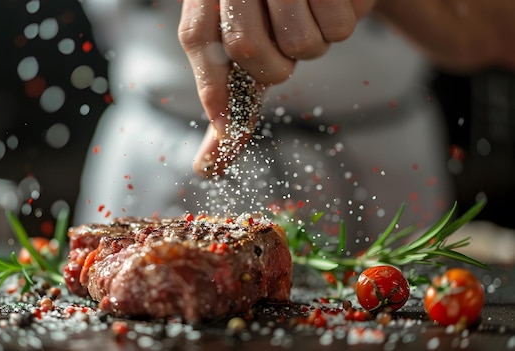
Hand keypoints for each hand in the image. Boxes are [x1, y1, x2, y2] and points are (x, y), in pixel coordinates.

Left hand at [179, 0, 374, 176]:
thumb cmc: (273, 18)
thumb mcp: (244, 50)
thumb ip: (228, 100)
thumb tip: (208, 167)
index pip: (197, 37)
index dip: (213, 86)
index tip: (228, 127)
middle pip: (247, 47)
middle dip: (272, 69)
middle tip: (283, 53)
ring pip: (299, 43)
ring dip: (311, 47)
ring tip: (307, 19)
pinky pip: (338, 26)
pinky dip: (338, 26)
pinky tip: (329, 4)